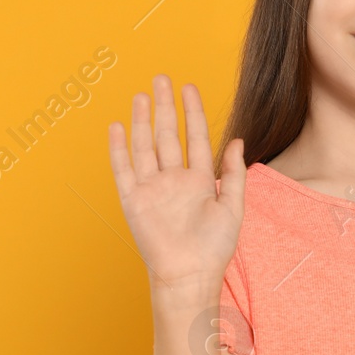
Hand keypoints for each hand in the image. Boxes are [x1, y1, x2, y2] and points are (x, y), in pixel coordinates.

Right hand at [107, 75, 245, 291]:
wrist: (190, 276)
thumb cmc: (214, 249)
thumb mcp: (234, 207)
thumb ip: (234, 174)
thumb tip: (237, 140)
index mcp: (200, 181)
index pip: (196, 138)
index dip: (193, 112)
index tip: (189, 87)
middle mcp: (174, 180)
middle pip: (168, 135)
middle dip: (166, 106)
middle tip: (162, 78)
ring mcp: (152, 189)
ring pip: (145, 146)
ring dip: (143, 120)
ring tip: (141, 95)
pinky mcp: (134, 201)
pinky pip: (124, 169)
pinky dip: (119, 148)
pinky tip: (117, 127)